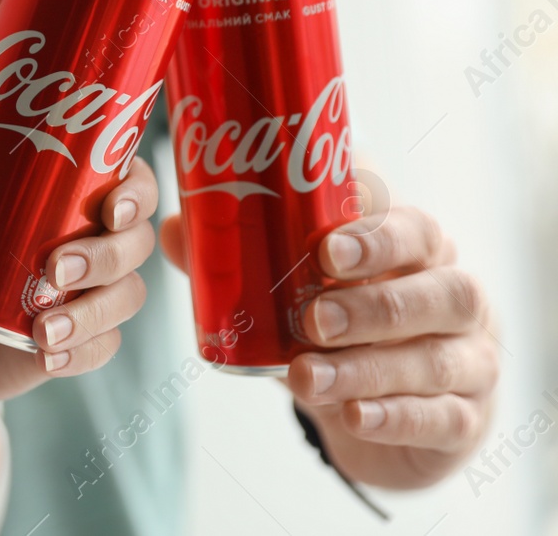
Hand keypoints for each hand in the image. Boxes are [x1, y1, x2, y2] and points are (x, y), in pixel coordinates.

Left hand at [0, 148, 158, 416]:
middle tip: (55, 266)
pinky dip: (83, 351)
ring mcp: (76, 296)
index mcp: (50, 197)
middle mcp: (77, 241)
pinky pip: (102, 349)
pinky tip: (47, 356)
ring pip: (127, 296)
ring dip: (96, 310)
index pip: (119, 178)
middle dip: (111, 253)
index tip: (112, 203)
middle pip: (133, 239)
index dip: (135, 187)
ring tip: (44, 327)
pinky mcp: (67, 345)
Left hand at [159, 206, 498, 487]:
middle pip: (440, 291)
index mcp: (420, 251)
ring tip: (305, 375)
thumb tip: (177, 229)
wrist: (393, 405)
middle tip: (311, 317)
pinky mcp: (464, 418)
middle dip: (372, 303)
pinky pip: (440, 418)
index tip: (324, 246)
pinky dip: (394, 417)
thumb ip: (244, 259)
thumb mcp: (301, 289)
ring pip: (435, 359)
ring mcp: (470, 360)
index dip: (376, 234)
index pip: (414, 228)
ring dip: (366, 368)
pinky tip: (354, 416)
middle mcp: (457, 298)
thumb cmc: (346, 324)